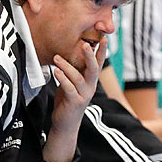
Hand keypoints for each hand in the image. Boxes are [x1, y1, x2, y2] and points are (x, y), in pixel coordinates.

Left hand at [45, 39, 103, 161]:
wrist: (65, 124)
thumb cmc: (67, 101)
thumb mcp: (72, 84)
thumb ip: (73, 71)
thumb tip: (68, 54)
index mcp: (90, 81)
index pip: (98, 64)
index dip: (102, 51)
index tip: (104, 38)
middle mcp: (90, 87)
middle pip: (93, 69)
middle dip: (90, 56)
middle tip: (86, 44)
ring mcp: (83, 95)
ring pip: (78, 77)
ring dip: (67, 66)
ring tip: (56, 58)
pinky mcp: (75, 102)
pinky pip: (69, 88)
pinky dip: (62, 79)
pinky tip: (56, 71)